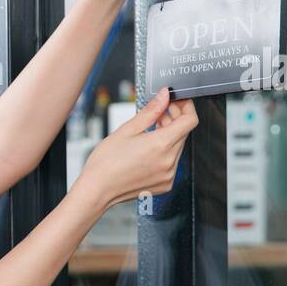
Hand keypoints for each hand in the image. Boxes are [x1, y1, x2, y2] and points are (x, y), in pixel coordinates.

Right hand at [75, 88, 197, 212]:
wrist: (97, 190)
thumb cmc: (106, 163)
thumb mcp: (127, 130)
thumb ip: (150, 111)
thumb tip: (164, 95)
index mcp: (161, 145)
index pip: (190, 120)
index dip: (186, 107)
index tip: (176, 102)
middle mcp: (169, 162)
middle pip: (184, 133)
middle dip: (174, 119)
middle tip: (158, 113)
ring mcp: (168, 175)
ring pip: (178, 147)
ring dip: (170, 135)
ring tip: (150, 130)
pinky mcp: (165, 184)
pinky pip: (173, 162)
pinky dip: (165, 152)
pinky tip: (149, 149)